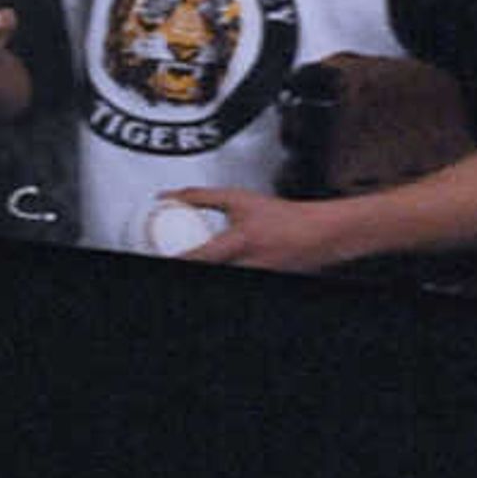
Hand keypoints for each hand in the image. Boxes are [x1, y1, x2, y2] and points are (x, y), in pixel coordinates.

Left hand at [164, 185, 351, 273]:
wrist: (318, 233)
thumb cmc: (281, 216)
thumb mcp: (238, 199)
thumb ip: (199, 197)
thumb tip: (166, 196)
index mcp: (240, 241)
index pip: (200, 256)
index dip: (179, 258)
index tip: (157, 252)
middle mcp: (247, 265)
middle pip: (210, 269)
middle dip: (191, 261)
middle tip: (171, 254)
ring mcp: (255, 276)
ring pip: (221, 273)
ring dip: (206, 264)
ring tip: (190, 255)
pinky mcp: (259, 281)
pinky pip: (232, 276)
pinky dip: (221, 267)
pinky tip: (216, 261)